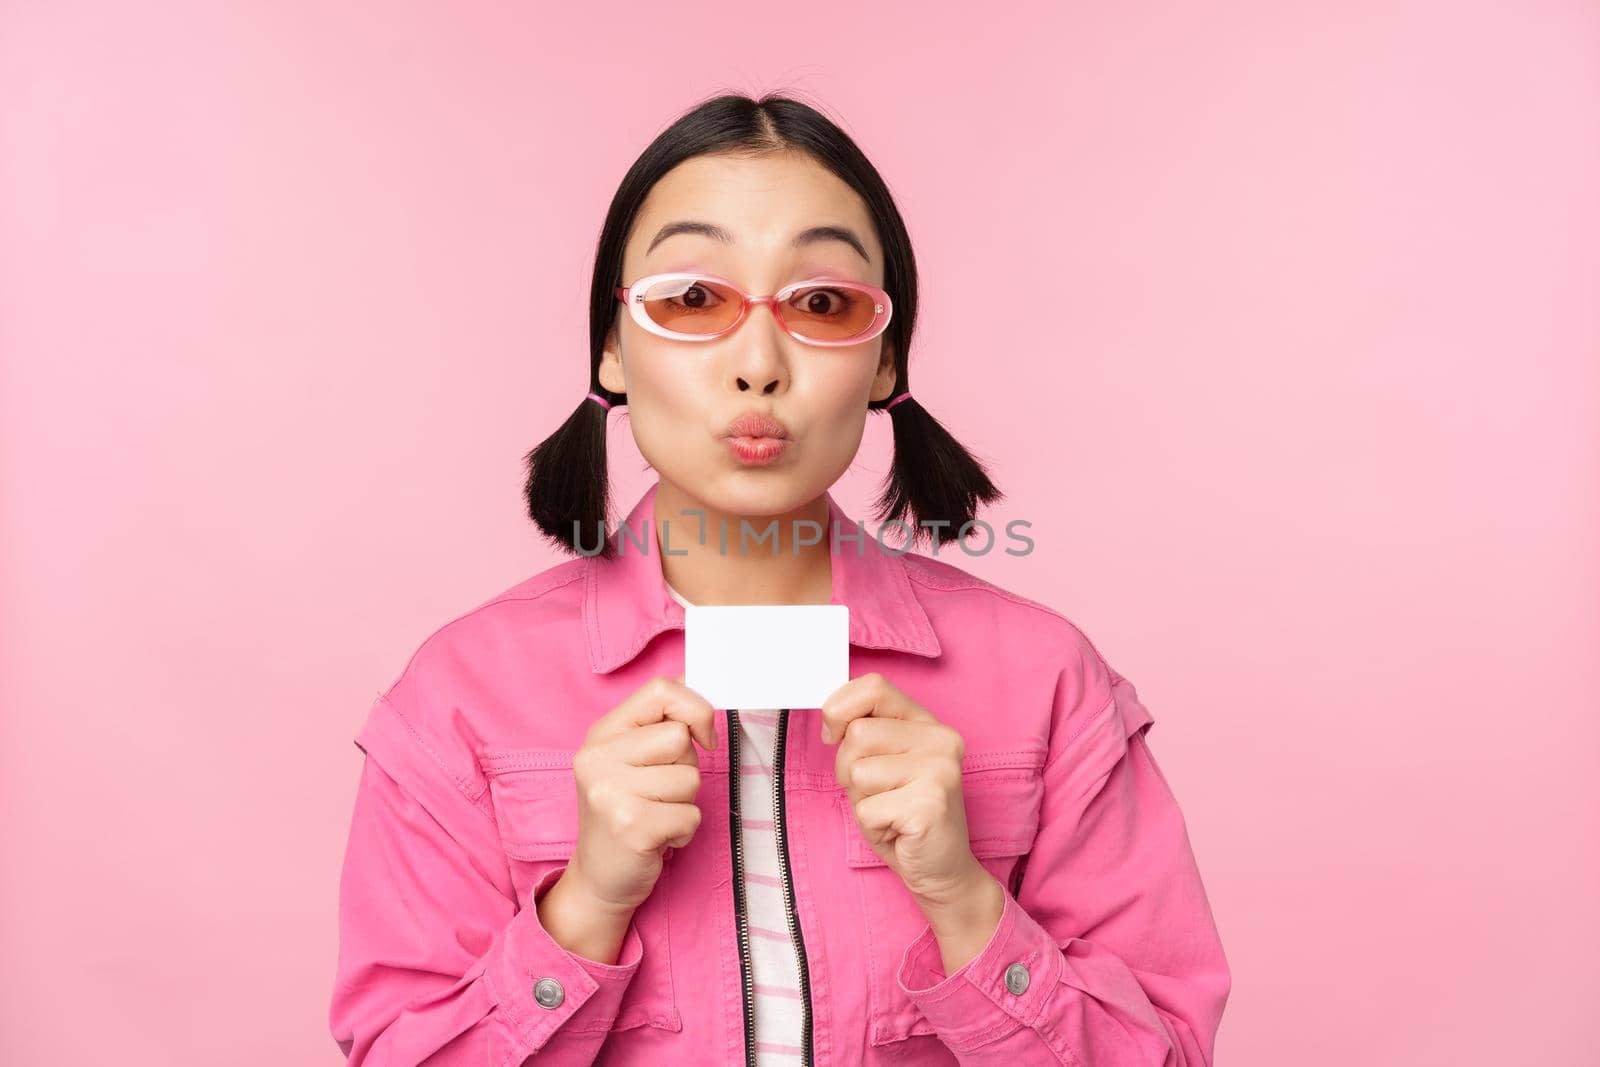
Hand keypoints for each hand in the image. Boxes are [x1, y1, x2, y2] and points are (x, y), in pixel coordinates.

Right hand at [564, 674, 716, 916]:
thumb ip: (659, 719)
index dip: (694, 709)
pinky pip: (690, 815)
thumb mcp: (631, 759)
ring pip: (690, 779)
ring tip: (656, 815)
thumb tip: (694, 676)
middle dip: (686, 768)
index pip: (661, 690)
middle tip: (660, 792)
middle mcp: (597, 759)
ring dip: (685, 803)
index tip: (702, 737)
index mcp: (601, 734)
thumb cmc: (626, 812)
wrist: (598, 879)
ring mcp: (610, 794)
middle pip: (680, 738)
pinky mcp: (631, 828)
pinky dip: (684, 831)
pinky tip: (658, 838)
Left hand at [820, 672, 988, 910]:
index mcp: (927, 723)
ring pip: (858, 772)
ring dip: (861, 800)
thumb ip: (864, 733)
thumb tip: (829, 716)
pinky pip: (866, 809)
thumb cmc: (902, 815)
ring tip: (888, 811)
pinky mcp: (930, 805)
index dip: (839, 709)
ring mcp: (939, 771)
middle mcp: (940, 740)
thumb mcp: (880, 763)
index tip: (832, 735)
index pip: (872, 686)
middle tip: (875, 793)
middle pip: (857, 734)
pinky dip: (871, 825)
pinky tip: (897, 829)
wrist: (941, 869)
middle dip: (848, 769)